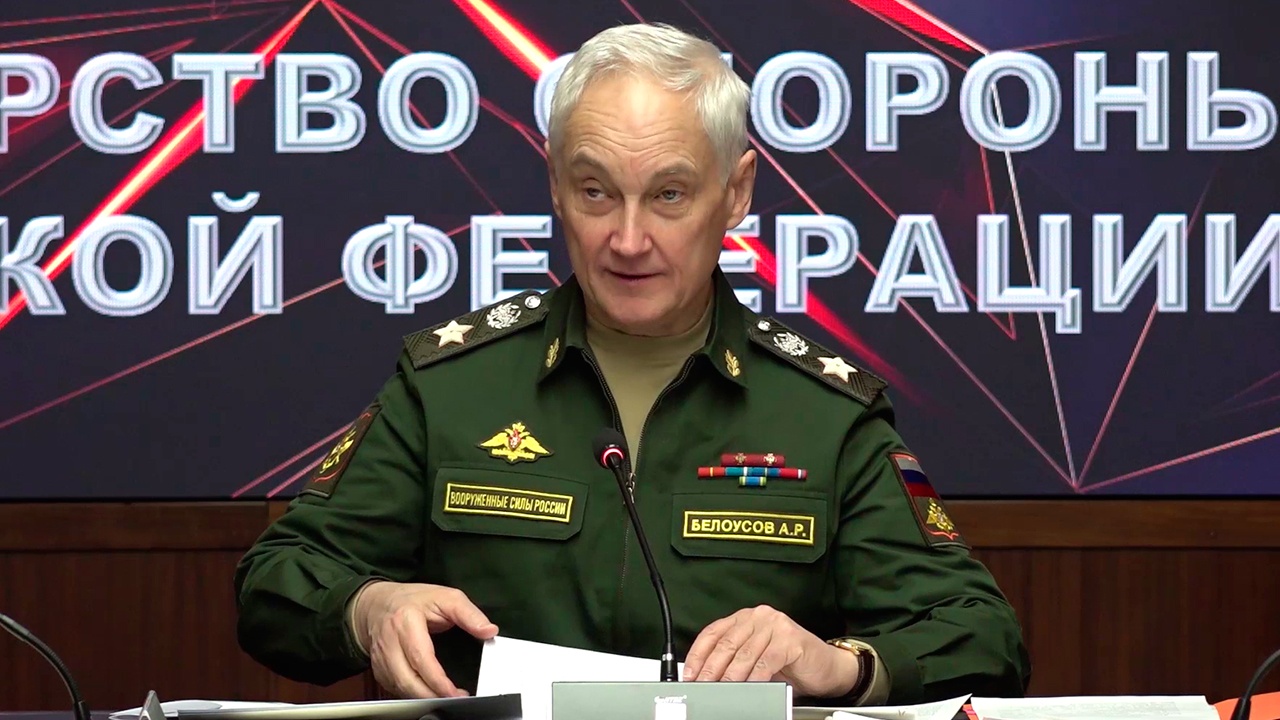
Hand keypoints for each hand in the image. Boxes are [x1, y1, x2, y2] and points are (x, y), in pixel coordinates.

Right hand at [351, 581, 498, 697]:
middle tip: (454, 699)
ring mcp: (380, 657)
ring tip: (445, 697)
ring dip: (422, 697)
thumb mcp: (445, 597)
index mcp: (406, 621)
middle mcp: (389, 641)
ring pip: (399, 687)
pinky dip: (411, 694)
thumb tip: (489, 630)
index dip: (438, 680)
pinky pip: (394, 688)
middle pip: (407, 679)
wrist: (377, 604)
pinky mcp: (377, 668)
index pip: (421, 657)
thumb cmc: (413, 600)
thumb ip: (469, 614)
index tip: (455, 693)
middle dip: (431, 695)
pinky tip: (427, 692)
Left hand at [682, 605, 861, 698]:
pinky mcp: (790, 639)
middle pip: (726, 644)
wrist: (828, 667)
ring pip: (745, 654)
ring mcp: (775, 625)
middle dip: (710, 669)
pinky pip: (766, 662)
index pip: (713, 633)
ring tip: (721, 692)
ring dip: (730, 677)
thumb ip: (734, 661)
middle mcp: (758, 617)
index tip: (689, 674)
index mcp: (745, 618)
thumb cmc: (790, 664)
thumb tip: (706, 678)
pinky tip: (748, 689)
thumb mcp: (755, 659)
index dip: (697, 655)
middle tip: (702, 686)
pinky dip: (754, 678)